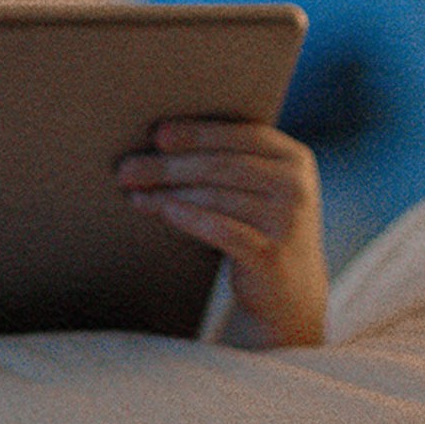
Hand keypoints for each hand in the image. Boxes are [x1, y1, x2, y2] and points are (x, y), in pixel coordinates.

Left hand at [117, 120, 326, 348]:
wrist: (290, 291)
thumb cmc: (258, 228)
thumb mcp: (258, 189)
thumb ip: (231, 161)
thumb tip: (160, 140)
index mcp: (294, 158)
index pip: (243, 135)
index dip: (198, 132)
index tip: (158, 135)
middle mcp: (296, 186)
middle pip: (223, 166)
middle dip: (171, 166)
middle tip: (128, 169)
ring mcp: (287, 222)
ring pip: (216, 197)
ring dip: (169, 193)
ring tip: (135, 193)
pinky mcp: (270, 255)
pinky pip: (220, 229)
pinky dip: (187, 217)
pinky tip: (162, 211)